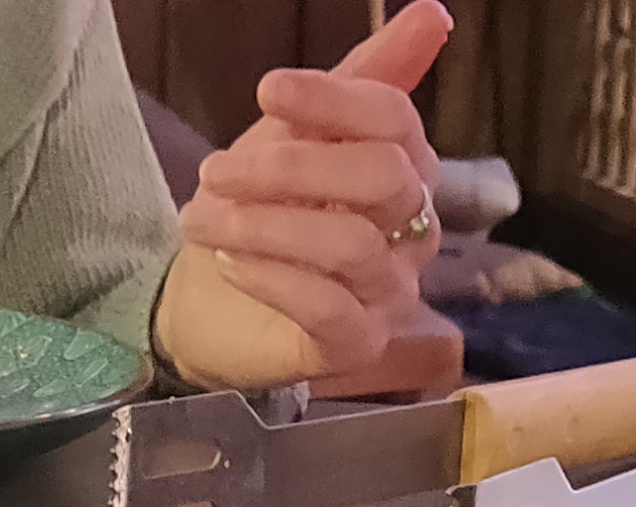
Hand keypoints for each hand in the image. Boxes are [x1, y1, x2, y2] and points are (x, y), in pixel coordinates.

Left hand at [154, 0, 451, 392]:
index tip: (268, 92)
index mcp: (405, 165)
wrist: (207, 300)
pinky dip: (271, 277)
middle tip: (214, 171)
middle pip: (383, 178)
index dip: (335, 100)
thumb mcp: (294, 134)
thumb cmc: (261, 210)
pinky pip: (330, 307)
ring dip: (262, 224)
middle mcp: (412, 228)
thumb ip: (360, 78)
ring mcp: (390, 291)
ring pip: (351, 244)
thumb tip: (434, 12)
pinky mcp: (358, 344)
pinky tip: (229, 263)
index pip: (396, 120)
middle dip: (291, 167)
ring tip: (201, 217)